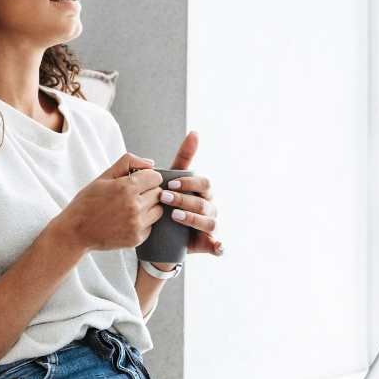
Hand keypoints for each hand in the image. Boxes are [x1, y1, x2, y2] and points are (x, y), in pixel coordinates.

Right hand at [55, 152, 164, 253]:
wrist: (75, 232)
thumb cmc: (87, 203)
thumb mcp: (103, 177)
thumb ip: (127, 163)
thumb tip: (150, 163)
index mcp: (126, 188)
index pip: (155, 178)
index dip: (147, 177)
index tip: (138, 181)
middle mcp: (134, 206)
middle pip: (158, 193)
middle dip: (148, 191)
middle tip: (131, 195)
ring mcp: (136, 224)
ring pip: (158, 210)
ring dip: (149, 207)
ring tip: (130, 208)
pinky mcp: (137, 238)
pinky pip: (151, 225)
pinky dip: (143, 222)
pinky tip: (127, 220)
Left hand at [161, 131, 221, 256]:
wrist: (159, 234)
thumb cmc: (169, 201)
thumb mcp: (172, 179)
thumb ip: (183, 158)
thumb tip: (195, 132)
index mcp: (202, 191)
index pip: (203, 183)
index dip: (188, 183)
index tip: (170, 183)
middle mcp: (209, 207)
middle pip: (205, 201)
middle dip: (185, 199)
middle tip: (164, 198)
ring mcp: (209, 226)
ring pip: (209, 222)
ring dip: (193, 219)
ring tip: (174, 217)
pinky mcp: (208, 244)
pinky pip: (218, 246)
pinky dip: (218, 246)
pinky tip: (215, 246)